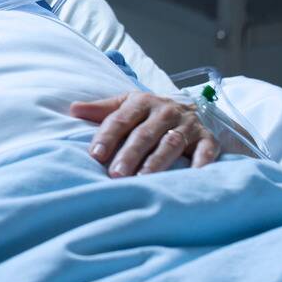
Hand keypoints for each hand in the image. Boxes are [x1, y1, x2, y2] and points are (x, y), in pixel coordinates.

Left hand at [70, 91, 219, 176]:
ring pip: (171, 144)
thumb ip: (101, 110)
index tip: (95, 155)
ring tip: (143, 180)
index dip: (107, 137)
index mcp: (142, 102)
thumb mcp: (126, 106)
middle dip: (129, 154)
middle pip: (144, 134)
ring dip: (157, 162)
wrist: (194, 110)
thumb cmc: (149, 114)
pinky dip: (200, 164)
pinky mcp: (209, 139)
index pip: (120, 120)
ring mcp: (188, 125)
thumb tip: (72, 109)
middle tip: (116, 175)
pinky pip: (206, 152)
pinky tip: (190, 177)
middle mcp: (166, 112)